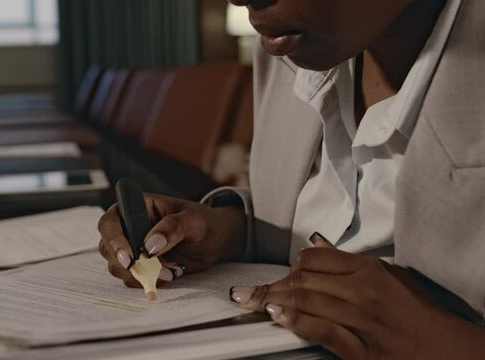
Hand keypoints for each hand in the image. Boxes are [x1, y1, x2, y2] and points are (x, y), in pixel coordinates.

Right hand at [98, 193, 245, 287]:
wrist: (215, 241)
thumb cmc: (203, 222)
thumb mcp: (193, 220)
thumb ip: (173, 227)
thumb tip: (150, 245)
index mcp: (136, 207)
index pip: (110, 221)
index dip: (113, 239)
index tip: (129, 256)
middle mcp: (129, 228)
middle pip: (107, 247)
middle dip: (125, 262)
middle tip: (148, 269)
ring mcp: (133, 249)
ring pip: (117, 266)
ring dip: (139, 273)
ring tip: (169, 270)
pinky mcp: (142, 266)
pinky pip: (133, 278)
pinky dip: (148, 281)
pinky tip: (169, 274)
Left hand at [230, 233, 484, 358]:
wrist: (448, 350)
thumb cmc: (419, 313)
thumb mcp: (389, 276)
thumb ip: (349, 261)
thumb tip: (317, 241)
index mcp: (369, 270)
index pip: (317, 258)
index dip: (291, 265)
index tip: (278, 272)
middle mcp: (363, 292)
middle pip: (304, 280)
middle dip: (271, 284)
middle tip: (245, 291)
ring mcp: (362, 320)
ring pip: (307, 302)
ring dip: (272, 300)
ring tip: (249, 301)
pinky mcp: (362, 350)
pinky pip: (323, 331)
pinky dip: (297, 322)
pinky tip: (277, 316)